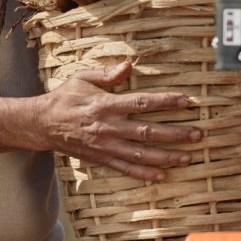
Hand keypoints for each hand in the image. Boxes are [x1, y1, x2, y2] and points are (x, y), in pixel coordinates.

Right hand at [35, 61, 201, 181]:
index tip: (186, 102)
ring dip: (166, 157)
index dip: (165, 102)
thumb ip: (107, 73)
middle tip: (197, 134)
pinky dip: (145, 173)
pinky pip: (126, 169)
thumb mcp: (82, 78)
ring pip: (141, 154)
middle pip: (147, 132)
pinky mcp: (102, 159)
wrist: (43, 124)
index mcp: (105, 104)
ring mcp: (106, 146)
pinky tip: (162, 175)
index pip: (141, 103)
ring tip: (188, 157)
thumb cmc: (65, 98)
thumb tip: (128, 64)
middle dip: (175, 134)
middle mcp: (108, 127)